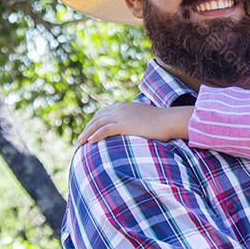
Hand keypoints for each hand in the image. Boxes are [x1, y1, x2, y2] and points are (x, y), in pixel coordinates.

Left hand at [78, 102, 192, 143]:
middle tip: (80, 139)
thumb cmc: (161, 123)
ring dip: (87, 133)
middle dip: (87, 128)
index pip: (103, 113)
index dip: (94, 122)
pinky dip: (95, 135)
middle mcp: (120, 109)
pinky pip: (105, 130)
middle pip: (97, 118)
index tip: (88, 131)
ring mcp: (121, 116)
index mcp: (124, 106)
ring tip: (80, 142)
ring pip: (98, 124)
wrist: (169, 120)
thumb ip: (135, 122)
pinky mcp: (124, 124)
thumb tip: (134, 129)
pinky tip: (90, 142)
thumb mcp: (145, 119)